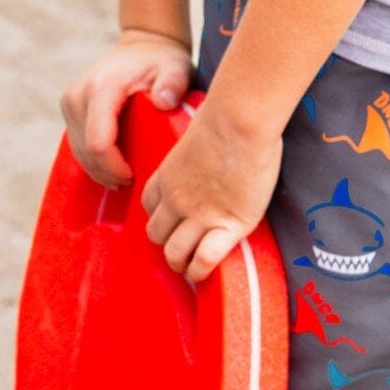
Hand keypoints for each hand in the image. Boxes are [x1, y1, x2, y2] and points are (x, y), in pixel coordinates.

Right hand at [61, 28, 193, 187]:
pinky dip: (94, 159)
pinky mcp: (70, 109)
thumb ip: (173, 83)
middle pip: (86, 152)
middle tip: (134, 178)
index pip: (98, 143)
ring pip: (78, 152)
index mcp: (101, 88)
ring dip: (100, 169)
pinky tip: (113, 164)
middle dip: (108, 172)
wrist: (142, 47)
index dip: (114, 168)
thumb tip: (164, 102)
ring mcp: (70, 103)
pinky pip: (78, 145)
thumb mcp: (175, 68)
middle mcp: (78, 95)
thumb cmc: (160, 61)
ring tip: (126, 173)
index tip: (135, 175)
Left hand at [142, 100, 281, 284]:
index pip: (149, 205)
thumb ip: (196, 151)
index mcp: (167, 175)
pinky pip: (204, 260)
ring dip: (182, 263)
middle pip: (156, 234)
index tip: (173, 221)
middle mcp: (176, 198)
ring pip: (174, 253)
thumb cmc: (225, 116)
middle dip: (167, 243)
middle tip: (184, 247)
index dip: (160, 216)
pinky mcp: (228, 225)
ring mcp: (200, 214)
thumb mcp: (197, 135)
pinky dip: (202, 271)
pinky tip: (207, 272)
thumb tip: (209, 147)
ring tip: (192, 267)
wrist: (240, 120)